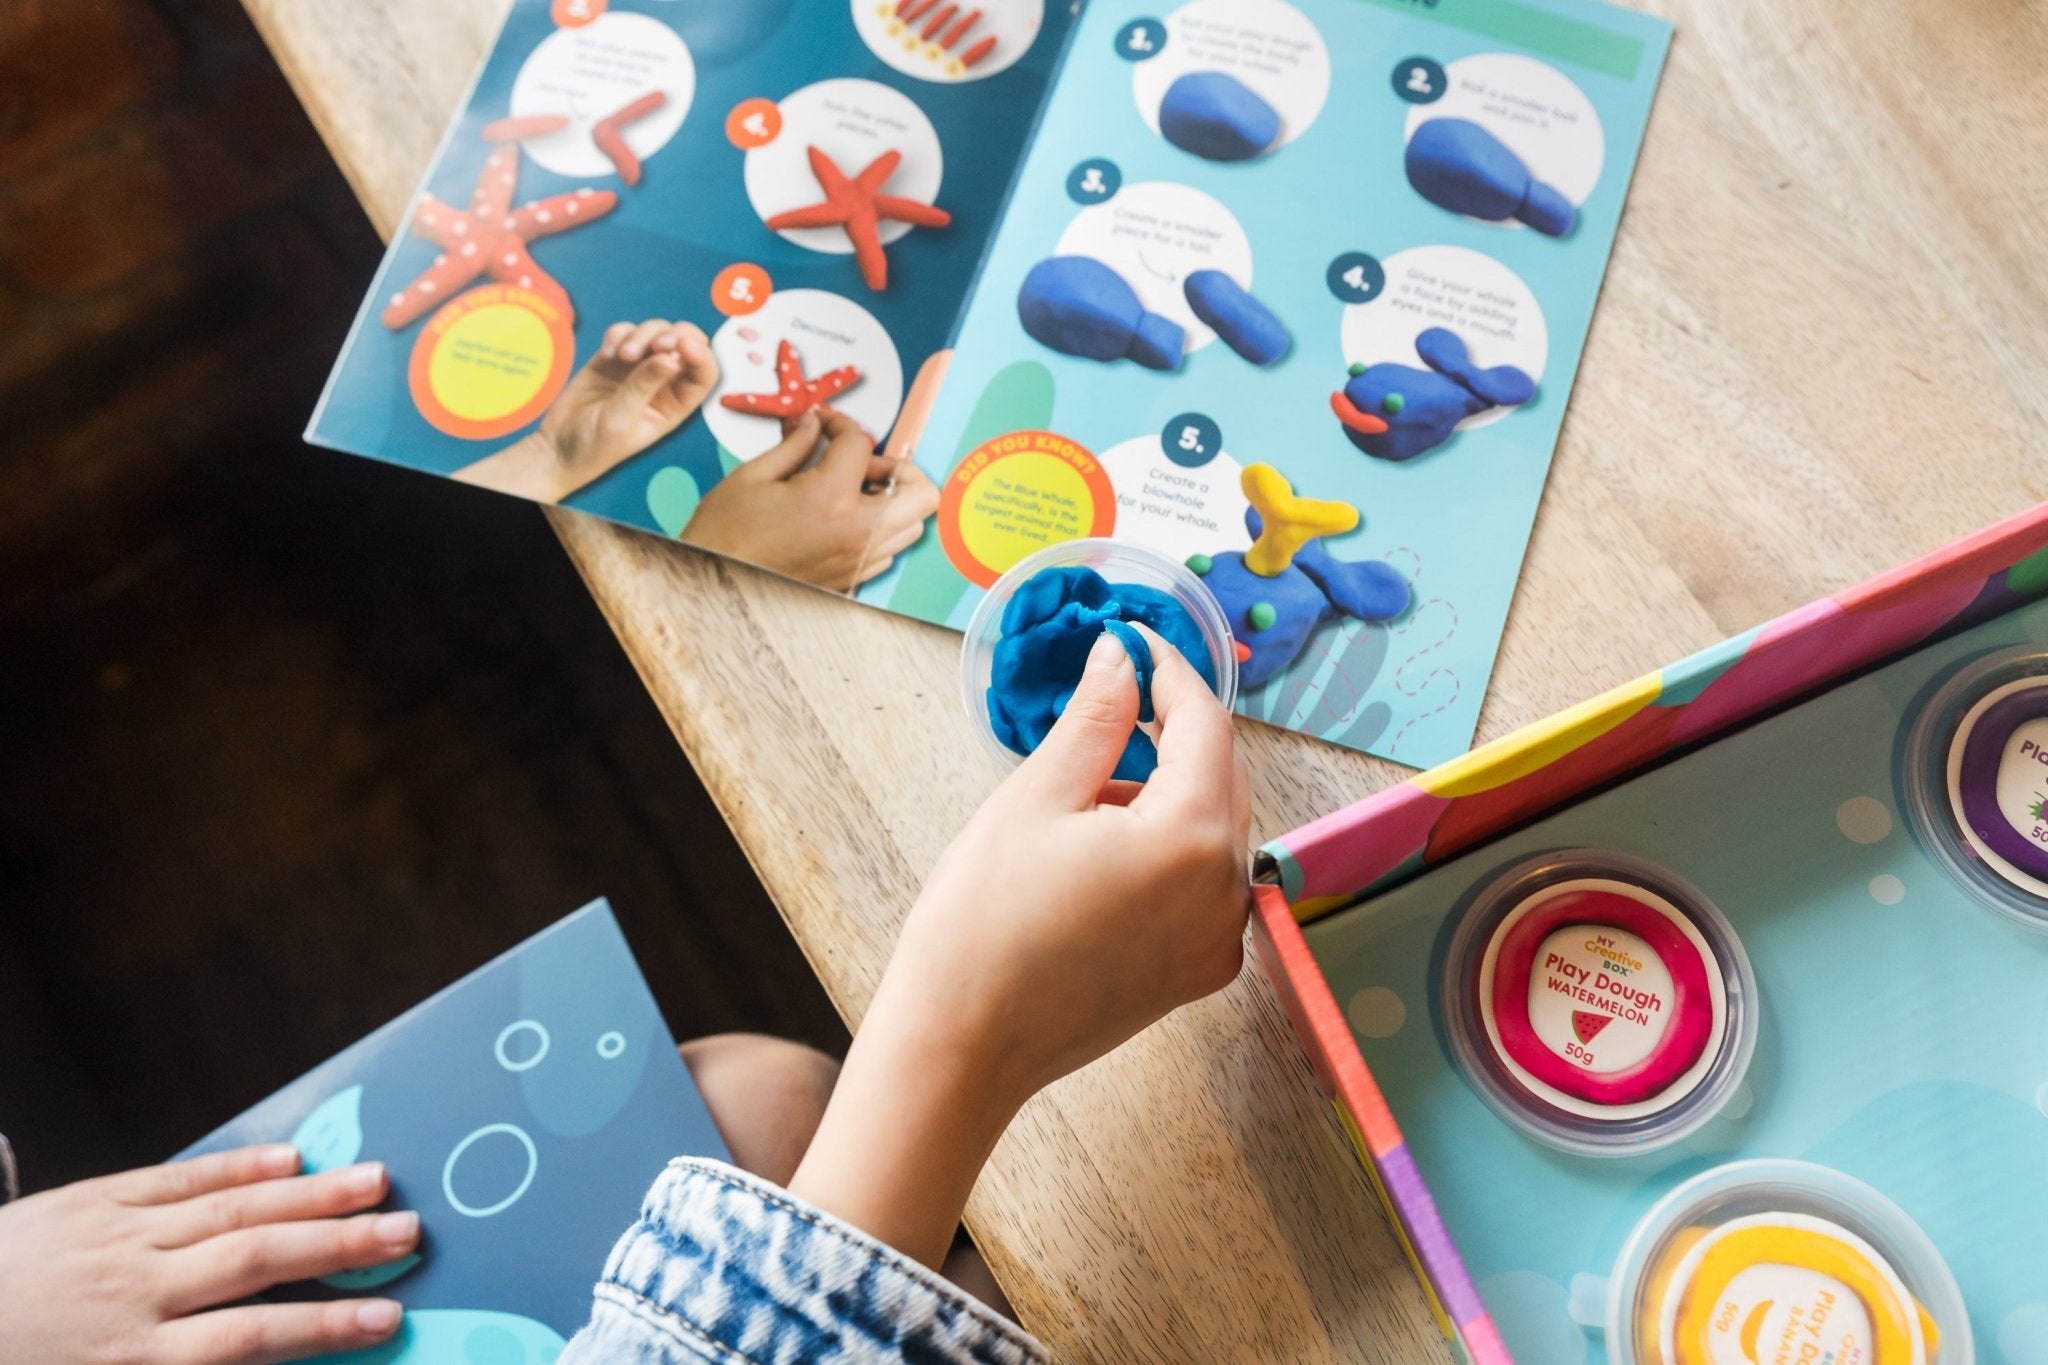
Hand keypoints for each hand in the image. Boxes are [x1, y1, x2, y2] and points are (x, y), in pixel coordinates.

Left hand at [0, 1144, 420, 1364]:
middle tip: (407, 1234)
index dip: (325, 1326)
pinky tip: (288, 1159)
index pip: (252, 1338)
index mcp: (134, 1361)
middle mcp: (135, 1296)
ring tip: (376, 1182)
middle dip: (338, 1247)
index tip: (387, 1319)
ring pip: (228, 1212)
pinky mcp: (91, 1203)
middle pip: (255, 1263)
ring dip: (308, 1196)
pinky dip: (235, 1168)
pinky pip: (173, 1182)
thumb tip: (262, 1353)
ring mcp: (114, 1242)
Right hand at [454, 319, 718, 502]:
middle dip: (672, 335)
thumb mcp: (621, 420)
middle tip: (654, 345)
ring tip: (622, 356)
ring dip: (642, 335)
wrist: (559, 446)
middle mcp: (664, 382)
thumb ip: (644, 386)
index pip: (704, 372)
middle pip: (685, 341)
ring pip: (655, 331)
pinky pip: (625, 330)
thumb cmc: (596, 445)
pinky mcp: (614, 356)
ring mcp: (639, 366)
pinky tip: (607, 354)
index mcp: (677, 404)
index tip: (682, 346)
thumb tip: (671, 356)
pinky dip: (618, 334)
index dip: (700, 354)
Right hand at [680, 409, 939, 591]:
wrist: (713, 586)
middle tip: (863, 462)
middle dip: (897, 467)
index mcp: (830, 499)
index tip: (824, 424)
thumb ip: (796, 445)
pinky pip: (888, 550)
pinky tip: (843, 519)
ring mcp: (859, 560)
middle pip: (921, 493)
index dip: (841, 423)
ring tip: (852, 492)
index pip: (861, 443)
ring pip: (911, 526)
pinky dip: (877, 529)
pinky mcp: (852, 580)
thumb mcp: (754, 476)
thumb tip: (814, 424)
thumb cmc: (725, 534)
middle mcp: (857, 533)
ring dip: (891, 501)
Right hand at [788, 625, 1250, 1264]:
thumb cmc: (983, 923)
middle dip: (1174, 730)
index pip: (1205, 726)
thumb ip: (1096, 719)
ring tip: (1087, 783)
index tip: (1133, 641)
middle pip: (1220, 778)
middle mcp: (1226, 893)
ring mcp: (1217, 941)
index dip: (1169, 673)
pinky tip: (1100, 842)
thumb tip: (1121, 657)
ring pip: (1211, 830)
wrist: (961, 1047)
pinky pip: (1201, 884)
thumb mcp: (1036, 798)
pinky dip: (1166, 847)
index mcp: (1192, 839)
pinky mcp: (1195, 973)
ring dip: (1166, 790)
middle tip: (1115, 694)